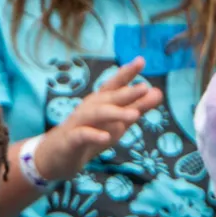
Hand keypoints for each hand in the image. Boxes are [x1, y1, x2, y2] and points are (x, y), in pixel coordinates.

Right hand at [32, 58, 163, 182]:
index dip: (126, 73)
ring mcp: (78, 123)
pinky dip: (94, 135)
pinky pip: (82, 135)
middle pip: (108, 97)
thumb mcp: (117, 121)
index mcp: (100, 101)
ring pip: (96, 114)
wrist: (57, 155)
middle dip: (126, 92)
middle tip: (144, 87)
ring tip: (134, 115)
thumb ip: (136, 107)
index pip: (114, 85)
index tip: (141, 60)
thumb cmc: (90, 133)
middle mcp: (89, 108)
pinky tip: (106, 138)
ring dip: (115, 113)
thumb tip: (158, 92)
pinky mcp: (71, 140)